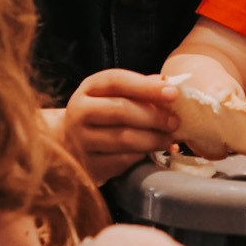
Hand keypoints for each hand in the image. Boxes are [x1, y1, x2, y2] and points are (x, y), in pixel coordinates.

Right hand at [61, 69, 179, 182]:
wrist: (71, 143)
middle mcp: (79, 112)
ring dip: (153, 139)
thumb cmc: (102, 114)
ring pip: (123, 138)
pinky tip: (154, 151)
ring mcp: (81, 141)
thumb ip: (139, 88)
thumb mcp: (113, 95)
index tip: (173, 93)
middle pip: (120, 110)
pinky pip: (122, 160)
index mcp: (88, 89)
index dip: (146, 86)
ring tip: (170, 139)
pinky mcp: (88, 165)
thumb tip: (168, 83)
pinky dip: (142, 155)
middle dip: (153, 116)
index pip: (116, 81)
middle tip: (175, 122)